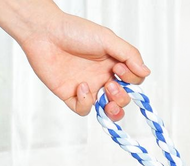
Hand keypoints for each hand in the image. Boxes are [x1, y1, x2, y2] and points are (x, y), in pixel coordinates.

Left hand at [19, 11, 149, 119]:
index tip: (119, 69)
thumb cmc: (74, 30)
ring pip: (107, 111)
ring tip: (107, 101)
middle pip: (123, 100)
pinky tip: (80, 86)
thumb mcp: (107, 39)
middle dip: (122, 98)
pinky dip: (86, 103)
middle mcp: (103, 78)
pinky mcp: (71, 96)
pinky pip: (84, 110)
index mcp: (113, 65)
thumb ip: (129, 55)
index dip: (132, 81)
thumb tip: (146, 71)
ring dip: (112, 111)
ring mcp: (88, 88)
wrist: (43, 31)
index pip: (133, 83)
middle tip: (110, 85)